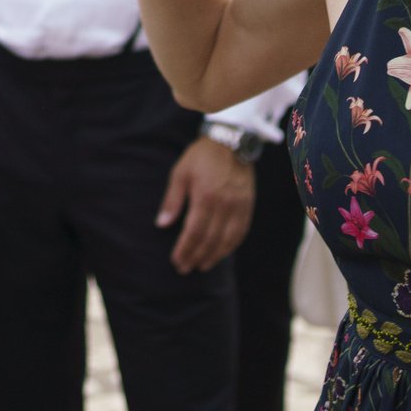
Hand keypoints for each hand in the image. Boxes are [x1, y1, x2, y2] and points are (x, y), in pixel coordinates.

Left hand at [161, 136, 254, 272]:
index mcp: (206, 196)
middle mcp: (225, 204)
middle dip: (196, 257)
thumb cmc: (201, 157)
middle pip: (210, 240)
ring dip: (214, 256)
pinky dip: (231, 246)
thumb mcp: (181, 173)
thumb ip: (172, 200)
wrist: (231, 141)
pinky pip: (241, 231)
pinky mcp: (248, 205)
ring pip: (227, 240)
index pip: (194, 232)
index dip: (185, 250)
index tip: (176, 261)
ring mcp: (239, 206)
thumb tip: (162, 224)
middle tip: (185, 268)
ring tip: (202, 266)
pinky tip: (222, 253)